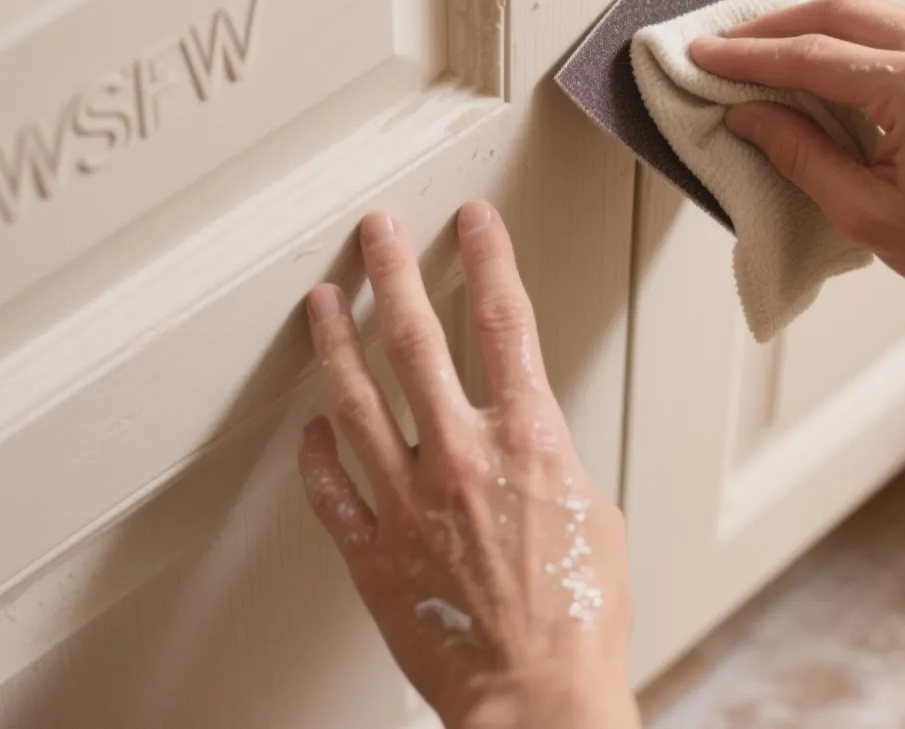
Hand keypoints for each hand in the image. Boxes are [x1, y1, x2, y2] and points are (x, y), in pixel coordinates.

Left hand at [297, 203, 636, 728]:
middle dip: (395, 272)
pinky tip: (311, 426)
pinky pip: (330, 488)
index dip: (489, 259)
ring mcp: (410, 501)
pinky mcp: (373, 551)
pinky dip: (317, 452)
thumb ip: (550, 461)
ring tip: (324, 301)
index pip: (507, 321)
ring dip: (337, 340)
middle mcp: (462, 456)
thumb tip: (527, 442)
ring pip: (357, 398)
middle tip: (377, 231)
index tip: (474, 222)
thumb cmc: (579, 619)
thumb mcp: (593, 514)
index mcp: (530, 439)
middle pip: (418, 338)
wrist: (539, 695)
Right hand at [688, 0, 904, 304]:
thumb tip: (751, 117)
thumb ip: (802, 155)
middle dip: (772, 27)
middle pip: (837, 11)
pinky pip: (896, 25)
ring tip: (761, 53)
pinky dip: (850, 35)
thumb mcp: (868, 214)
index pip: (813, 56)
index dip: (748, 56)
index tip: (706, 56)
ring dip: (810, 26)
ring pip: (867, 9)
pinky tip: (819, 59)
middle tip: (723, 46)